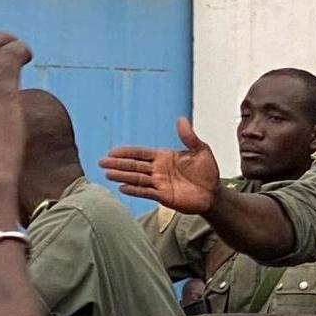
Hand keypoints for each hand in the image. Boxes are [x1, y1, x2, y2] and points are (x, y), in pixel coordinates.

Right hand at [101, 117, 220, 215]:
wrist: (213, 193)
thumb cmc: (207, 171)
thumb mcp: (201, 151)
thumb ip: (189, 137)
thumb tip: (181, 119)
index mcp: (164, 157)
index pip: (141, 153)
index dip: (127, 152)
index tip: (112, 151)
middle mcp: (158, 170)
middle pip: (135, 165)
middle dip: (119, 163)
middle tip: (101, 161)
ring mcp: (159, 183)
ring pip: (137, 178)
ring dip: (122, 176)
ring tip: (107, 173)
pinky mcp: (163, 196)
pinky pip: (146, 192)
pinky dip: (135, 190)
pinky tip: (122, 187)